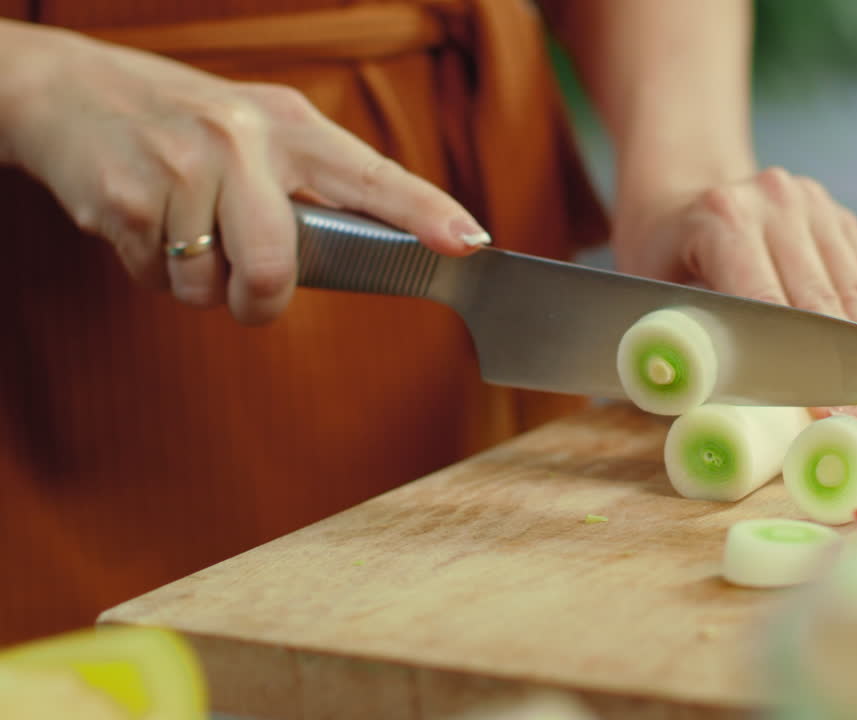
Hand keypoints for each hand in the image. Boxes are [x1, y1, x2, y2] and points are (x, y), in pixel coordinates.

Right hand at [0, 23, 488, 324]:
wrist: (72, 90)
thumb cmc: (189, 124)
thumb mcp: (261, 132)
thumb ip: (315, 184)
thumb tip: (379, 254)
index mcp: (293, 127)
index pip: (374, 177)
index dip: (426, 213)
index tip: (470, 242)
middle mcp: (242, 139)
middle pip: (277, 268)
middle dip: (261, 302)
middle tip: (250, 293)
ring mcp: (181, 166)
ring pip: (210, 288)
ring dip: (198, 285)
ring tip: (185, 231)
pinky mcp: (125, 198)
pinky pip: (157, 279)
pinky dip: (152, 270)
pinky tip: (147, 223)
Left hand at [611, 167, 856, 447]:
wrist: (683, 188)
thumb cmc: (659, 254)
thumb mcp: (647, 293)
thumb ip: (674, 343)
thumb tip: (704, 410)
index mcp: (724, 218)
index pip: (770, 304)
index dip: (801, 366)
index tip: (828, 421)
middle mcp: (777, 202)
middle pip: (824, 303)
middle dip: (850, 378)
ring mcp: (816, 207)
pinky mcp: (843, 220)